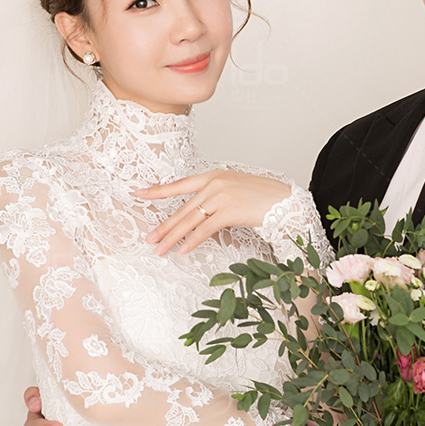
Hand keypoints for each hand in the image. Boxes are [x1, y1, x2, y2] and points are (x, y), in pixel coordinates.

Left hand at [136, 169, 291, 255]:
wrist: (285, 200)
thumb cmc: (263, 197)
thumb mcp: (234, 189)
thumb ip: (215, 197)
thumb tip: (200, 215)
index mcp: (213, 175)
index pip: (179, 184)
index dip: (158, 190)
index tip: (139, 194)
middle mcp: (214, 183)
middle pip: (182, 209)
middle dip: (164, 226)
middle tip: (149, 238)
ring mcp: (221, 196)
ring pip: (190, 220)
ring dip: (173, 237)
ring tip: (160, 248)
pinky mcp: (229, 211)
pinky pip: (205, 229)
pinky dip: (192, 241)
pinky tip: (183, 250)